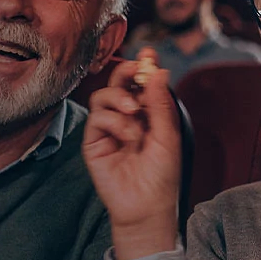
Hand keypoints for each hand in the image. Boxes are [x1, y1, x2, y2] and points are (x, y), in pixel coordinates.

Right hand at [82, 48, 180, 259]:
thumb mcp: (168, 135)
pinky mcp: (93, 142)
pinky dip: (115, 121)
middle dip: (126, 72)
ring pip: (103, 96)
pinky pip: (97, 117)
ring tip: (134, 113)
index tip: (149, 53)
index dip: (142, 67)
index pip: (140, 84)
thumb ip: (160, 104)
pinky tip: (128, 136)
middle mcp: (125, 118)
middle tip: (136, 69)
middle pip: (117, 83)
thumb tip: (158, 70)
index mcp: (146, 114)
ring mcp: (107, 129)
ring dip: (120, 99)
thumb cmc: (162, 175)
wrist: (147, 206)